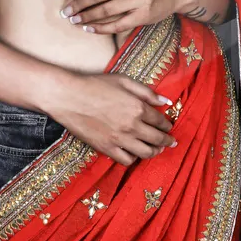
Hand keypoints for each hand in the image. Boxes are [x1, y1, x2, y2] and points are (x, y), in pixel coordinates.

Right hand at [50, 70, 176, 165]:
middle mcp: (132, 126)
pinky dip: (134, 158)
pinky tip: (135, 153)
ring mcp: (119, 139)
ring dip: (155, 152)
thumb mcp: (123, 81)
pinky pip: (127, 160)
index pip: (160, 121)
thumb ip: (146, 92)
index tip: (169, 126)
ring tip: (157, 150)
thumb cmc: (95, 85)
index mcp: (138, 107)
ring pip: (145, 153)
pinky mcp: (107, 148)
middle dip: (167, 141)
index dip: (167, 125)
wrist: (69, 97)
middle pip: (157, 139)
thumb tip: (166, 101)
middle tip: (171, 142)